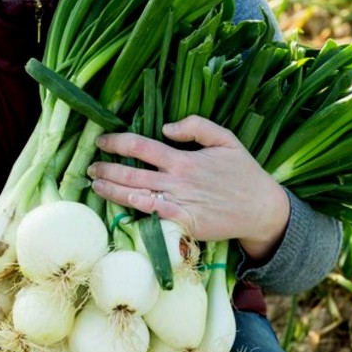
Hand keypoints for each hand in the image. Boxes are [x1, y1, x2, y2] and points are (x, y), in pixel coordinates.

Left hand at [88, 115, 290, 261]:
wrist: (261, 209)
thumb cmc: (244, 172)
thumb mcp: (225, 138)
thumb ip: (196, 126)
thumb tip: (165, 128)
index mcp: (184, 159)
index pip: (142, 147)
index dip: (117, 143)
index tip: (102, 141)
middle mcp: (177, 181)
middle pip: (132, 174)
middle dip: (107, 169)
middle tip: (90, 166)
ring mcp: (179, 205)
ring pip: (137, 197)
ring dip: (112, 191)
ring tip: (94, 185)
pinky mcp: (183, 225)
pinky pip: (153, 218)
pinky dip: (133, 212)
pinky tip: (118, 208)